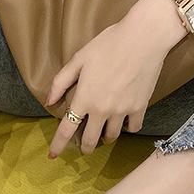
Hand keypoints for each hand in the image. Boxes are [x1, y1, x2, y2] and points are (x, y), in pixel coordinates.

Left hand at [46, 0, 181, 159]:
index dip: (58, 145)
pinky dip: (128, 128)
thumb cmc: (109, 43)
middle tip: (86, 147)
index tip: (52, 156)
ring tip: (105, 132)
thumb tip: (49, 102)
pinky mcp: (139, 107)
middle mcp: (101, 110)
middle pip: (91, 140)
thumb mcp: (79, 58)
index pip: (66, 129)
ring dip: (106, 137)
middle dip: (86, 147)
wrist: (144, 37)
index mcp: (84, 98)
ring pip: (111, 136)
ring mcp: (121, 111)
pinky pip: (132, 128)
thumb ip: (61, 81)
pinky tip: (125, 122)